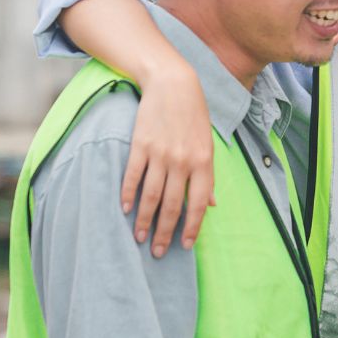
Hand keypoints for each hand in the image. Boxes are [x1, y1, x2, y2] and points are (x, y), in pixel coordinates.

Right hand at [122, 60, 214, 255]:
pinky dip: (128, 195)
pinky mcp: (140, 145)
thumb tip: (212, 204)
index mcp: (204, 163)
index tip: (185, 246)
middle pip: (172, 205)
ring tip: (139, 238)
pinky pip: (133, 176)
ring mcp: (161, 154)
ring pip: (151, 196)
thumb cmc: (194, 117)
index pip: (198, 204)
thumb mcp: (208, 145)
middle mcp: (183, 161)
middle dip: (164, 232)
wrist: (173, 85)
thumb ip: (207, 176)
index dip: (192, 228)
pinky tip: (125, 210)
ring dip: (144, 220)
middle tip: (157, 252)